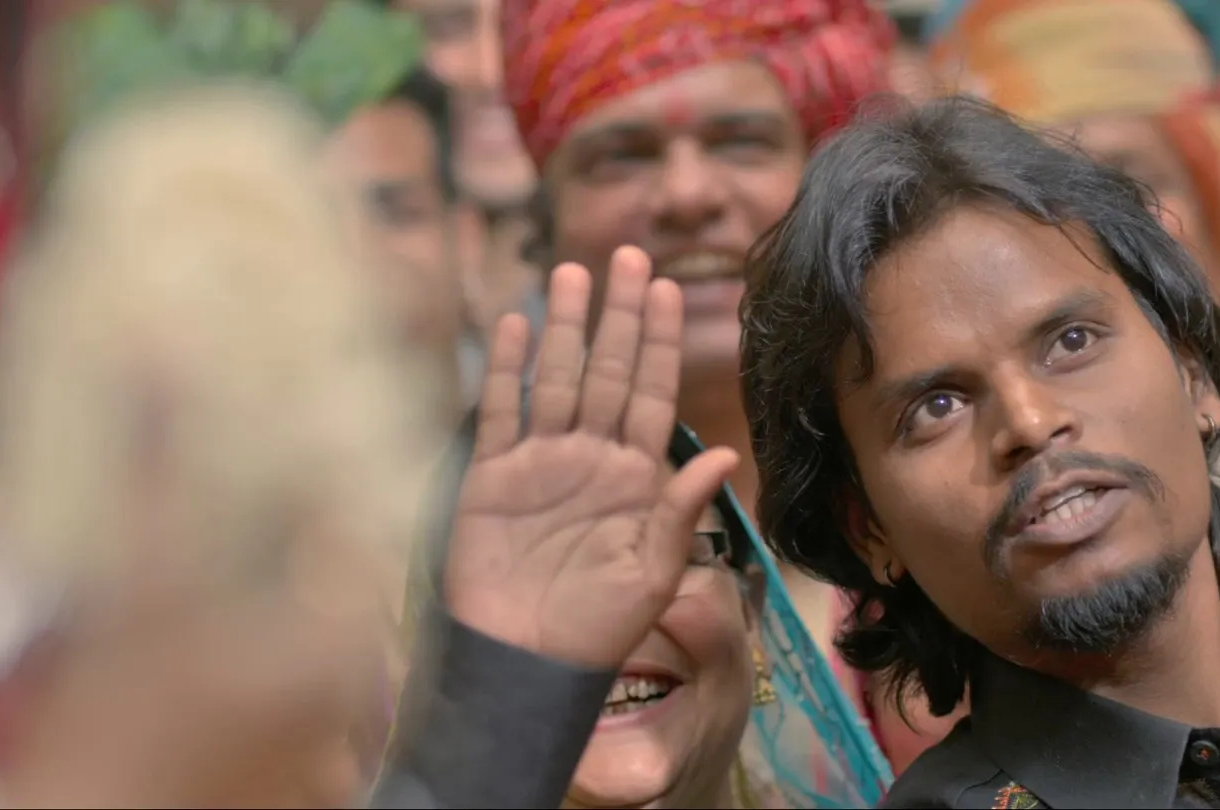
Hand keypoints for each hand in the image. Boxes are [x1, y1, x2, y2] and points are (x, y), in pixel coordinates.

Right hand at [443, 246, 738, 669]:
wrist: (526, 662)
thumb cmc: (598, 627)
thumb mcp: (654, 572)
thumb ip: (681, 508)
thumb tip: (727, 453)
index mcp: (635, 476)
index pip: (652, 393)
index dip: (661, 341)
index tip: (668, 289)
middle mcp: (590, 457)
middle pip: (608, 371)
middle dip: (618, 315)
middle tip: (628, 254)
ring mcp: (540, 462)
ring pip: (555, 378)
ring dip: (563, 327)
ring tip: (571, 273)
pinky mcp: (492, 477)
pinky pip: (501, 411)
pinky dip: (507, 368)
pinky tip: (514, 324)